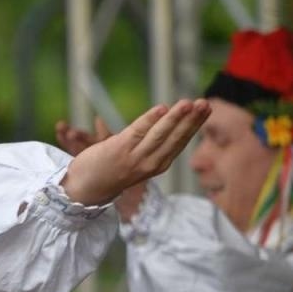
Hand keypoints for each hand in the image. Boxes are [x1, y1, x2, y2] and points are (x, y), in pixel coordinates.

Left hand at [57, 100, 207, 209]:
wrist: (85, 188)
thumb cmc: (111, 169)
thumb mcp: (137, 158)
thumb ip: (150, 141)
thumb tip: (162, 114)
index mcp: (159, 163)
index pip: (181, 140)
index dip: (195, 124)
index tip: (207, 108)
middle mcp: (151, 162)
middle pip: (176, 137)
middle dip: (192, 120)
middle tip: (205, 103)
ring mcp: (136, 157)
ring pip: (160, 134)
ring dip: (175, 118)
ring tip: (188, 103)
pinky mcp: (119, 150)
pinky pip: (138, 131)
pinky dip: (150, 120)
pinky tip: (162, 108)